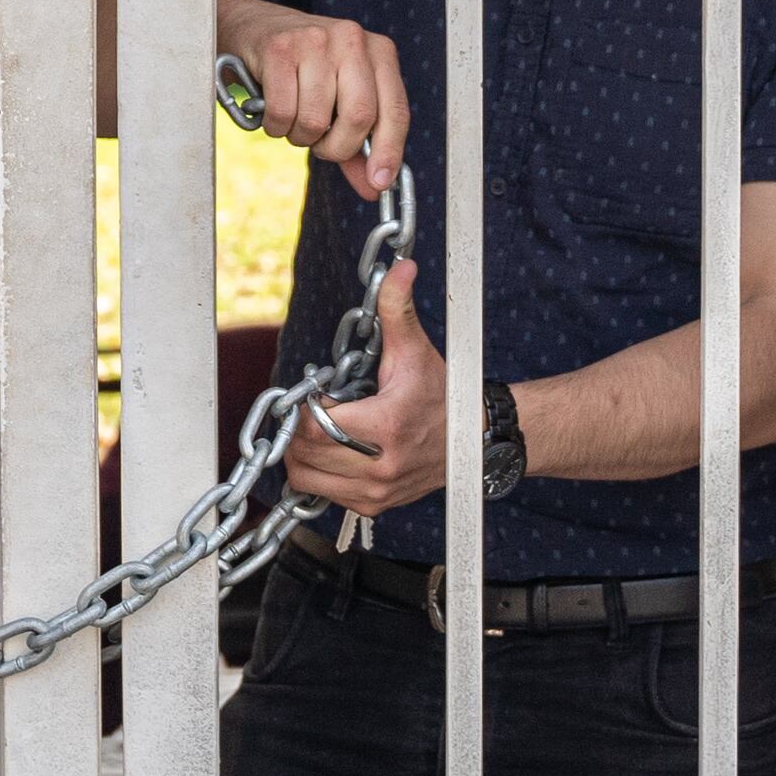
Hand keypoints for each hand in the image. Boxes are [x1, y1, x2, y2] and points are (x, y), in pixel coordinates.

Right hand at [223, 0, 408, 198]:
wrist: (251, 27)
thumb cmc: (301, 69)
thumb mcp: (339, 99)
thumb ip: (359, 143)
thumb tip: (375, 186)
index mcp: (379, 51)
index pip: (395, 110)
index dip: (389, 151)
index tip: (379, 182)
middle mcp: (352, 40)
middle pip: (359, 116)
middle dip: (337, 147)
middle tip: (320, 146)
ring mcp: (316, 40)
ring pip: (316, 119)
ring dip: (300, 136)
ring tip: (293, 119)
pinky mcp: (280, 48)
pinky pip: (283, 111)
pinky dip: (275, 126)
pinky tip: (272, 111)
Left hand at [280, 262, 448, 515]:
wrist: (475, 441)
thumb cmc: (443, 396)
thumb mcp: (416, 351)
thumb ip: (398, 309)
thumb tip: (400, 269)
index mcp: (388, 425)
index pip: (317, 426)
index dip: (307, 407)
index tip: (319, 394)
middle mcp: (382, 466)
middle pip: (305, 454)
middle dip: (300, 430)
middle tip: (313, 411)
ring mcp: (377, 491)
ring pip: (306, 479)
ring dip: (303, 455)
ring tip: (319, 432)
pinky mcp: (374, 505)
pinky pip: (323, 495)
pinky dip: (318, 474)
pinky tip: (332, 453)